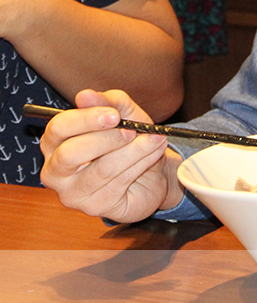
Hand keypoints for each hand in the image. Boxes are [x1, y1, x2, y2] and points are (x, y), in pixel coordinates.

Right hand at [39, 89, 182, 222]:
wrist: (154, 173)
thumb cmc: (131, 142)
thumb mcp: (126, 115)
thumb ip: (109, 103)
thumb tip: (85, 95)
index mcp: (56, 144)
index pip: (58, 129)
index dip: (85, 120)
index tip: (113, 115)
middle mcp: (56, 172)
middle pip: (70, 154)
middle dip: (106, 139)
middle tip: (132, 130)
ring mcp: (74, 194)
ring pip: (101, 170)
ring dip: (133, 151)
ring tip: (154, 139)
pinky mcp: (96, 207)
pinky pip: (119, 183)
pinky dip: (141, 163)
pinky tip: (154, 153)